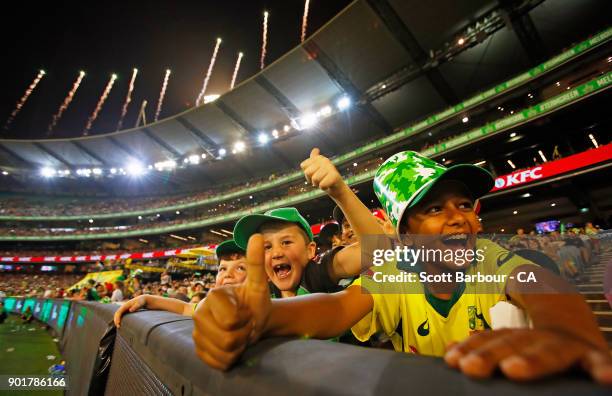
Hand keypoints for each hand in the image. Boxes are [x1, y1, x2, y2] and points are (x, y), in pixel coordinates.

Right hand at [113, 295, 146, 327]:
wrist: (143, 299)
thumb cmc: (141, 301)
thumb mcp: (139, 303)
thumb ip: (135, 306)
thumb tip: (130, 310)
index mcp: (125, 305)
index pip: (119, 312)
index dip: (117, 318)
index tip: (118, 323)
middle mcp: (124, 307)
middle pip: (117, 314)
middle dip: (116, 320)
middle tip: (118, 327)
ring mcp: (125, 309)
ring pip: (118, 315)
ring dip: (117, 320)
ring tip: (119, 327)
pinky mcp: (127, 311)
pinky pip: (121, 315)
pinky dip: (120, 319)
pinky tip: (121, 324)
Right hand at [192, 234, 270, 369]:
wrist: (254, 322)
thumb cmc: (255, 303)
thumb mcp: (258, 285)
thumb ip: (256, 262)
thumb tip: (257, 236)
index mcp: (212, 296)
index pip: (232, 321)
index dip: (246, 320)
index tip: (246, 312)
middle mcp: (199, 313)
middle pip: (228, 338)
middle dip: (244, 335)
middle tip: (245, 325)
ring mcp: (197, 333)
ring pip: (223, 352)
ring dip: (239, 348)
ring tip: (240, 335)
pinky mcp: (199, 350)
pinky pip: (218, 363)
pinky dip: (231, 359)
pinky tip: (232, 348)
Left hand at [300, 148, 346, 198]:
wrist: (336, 187)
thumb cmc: (324, 177)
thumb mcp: (317, 168)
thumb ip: (313, 158)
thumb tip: (316, 149)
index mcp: (319, 158)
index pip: (303, 165)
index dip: (307, 172)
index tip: (314, 173)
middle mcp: (325, 160)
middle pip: (307, 172)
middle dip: (311, 179)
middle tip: (319, 179)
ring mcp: (330, 167)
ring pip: (314, 179)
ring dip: (318, 184)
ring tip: (324, 181)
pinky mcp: (335, 176)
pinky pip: (322, 185)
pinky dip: (323, 187)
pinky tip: (328, 185)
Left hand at [444, 329, 611, 383]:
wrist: (579, 331)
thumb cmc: (537, 349)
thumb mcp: (511, 345)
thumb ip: (483, 348)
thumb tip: (448, 353)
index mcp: (515, 338)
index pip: (489, 341)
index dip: (469, 348)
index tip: (452, 360)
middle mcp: (538, 337)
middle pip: (511, 345)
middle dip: (490, 355)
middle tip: (470, 367)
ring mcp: (567, 346)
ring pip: (548, 352)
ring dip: (532, 361)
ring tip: (513, 370)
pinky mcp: (594, 357)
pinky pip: (599, 363)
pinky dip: (604, 369)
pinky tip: (606, 379)